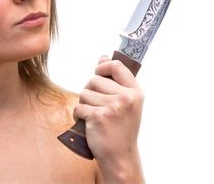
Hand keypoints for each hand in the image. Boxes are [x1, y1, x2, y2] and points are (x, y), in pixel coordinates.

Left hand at [73, 56, 143, 180]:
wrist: (119, 156)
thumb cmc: (120, 128)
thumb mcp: (125, 102)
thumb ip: (115, 79)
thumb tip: (103, 57)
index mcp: (135, 92)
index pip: (116, 66)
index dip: (103, 66)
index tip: (98, 72)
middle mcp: (126, 98)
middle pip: (94, 79)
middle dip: (90, 91)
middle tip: (98, 106)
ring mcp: (113, 107)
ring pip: (84, 94)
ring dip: (84, 105)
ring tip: (95, 116)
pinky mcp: (99, 117)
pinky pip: (79, 108)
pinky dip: (79, 116)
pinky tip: (89, 125)